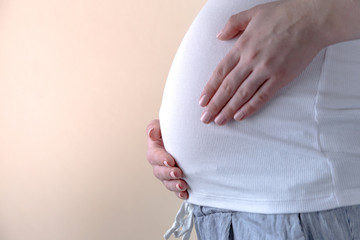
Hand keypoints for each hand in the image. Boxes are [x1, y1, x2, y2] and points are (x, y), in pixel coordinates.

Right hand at [146, 119, 188, 199]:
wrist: (186, 136)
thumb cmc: (172, 130)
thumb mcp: (163, 125)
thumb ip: (155, 127)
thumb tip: (151, 133)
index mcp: (155, 149)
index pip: (154, 155)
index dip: (161, 159)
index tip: (171, 161)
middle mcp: (159, 163)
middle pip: (159, 172)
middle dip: (168, 174)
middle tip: (178, 173)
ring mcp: (167, 173)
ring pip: (167, 182)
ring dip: (174, 185)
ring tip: (183, 185)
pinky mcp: (175, 180)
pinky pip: (175, 189)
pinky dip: (180, 193)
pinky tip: (186, 194)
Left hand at [198, 0, 323, 124]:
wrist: (312, 19)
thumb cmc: (284, 13)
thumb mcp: (253, 12)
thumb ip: (233, 24)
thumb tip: (218, 36)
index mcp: (242, 46)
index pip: (221, 72)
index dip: (210, 88)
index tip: (202, 101)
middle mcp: (251, 60)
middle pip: (228, 86)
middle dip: (215, 104)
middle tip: (205, 118)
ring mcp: (266, 69)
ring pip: (242, 94)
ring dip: (228, 109)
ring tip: (219, 121)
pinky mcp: (281, 77)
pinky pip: (262, 95)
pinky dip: (250, 107)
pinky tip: (240, 116)